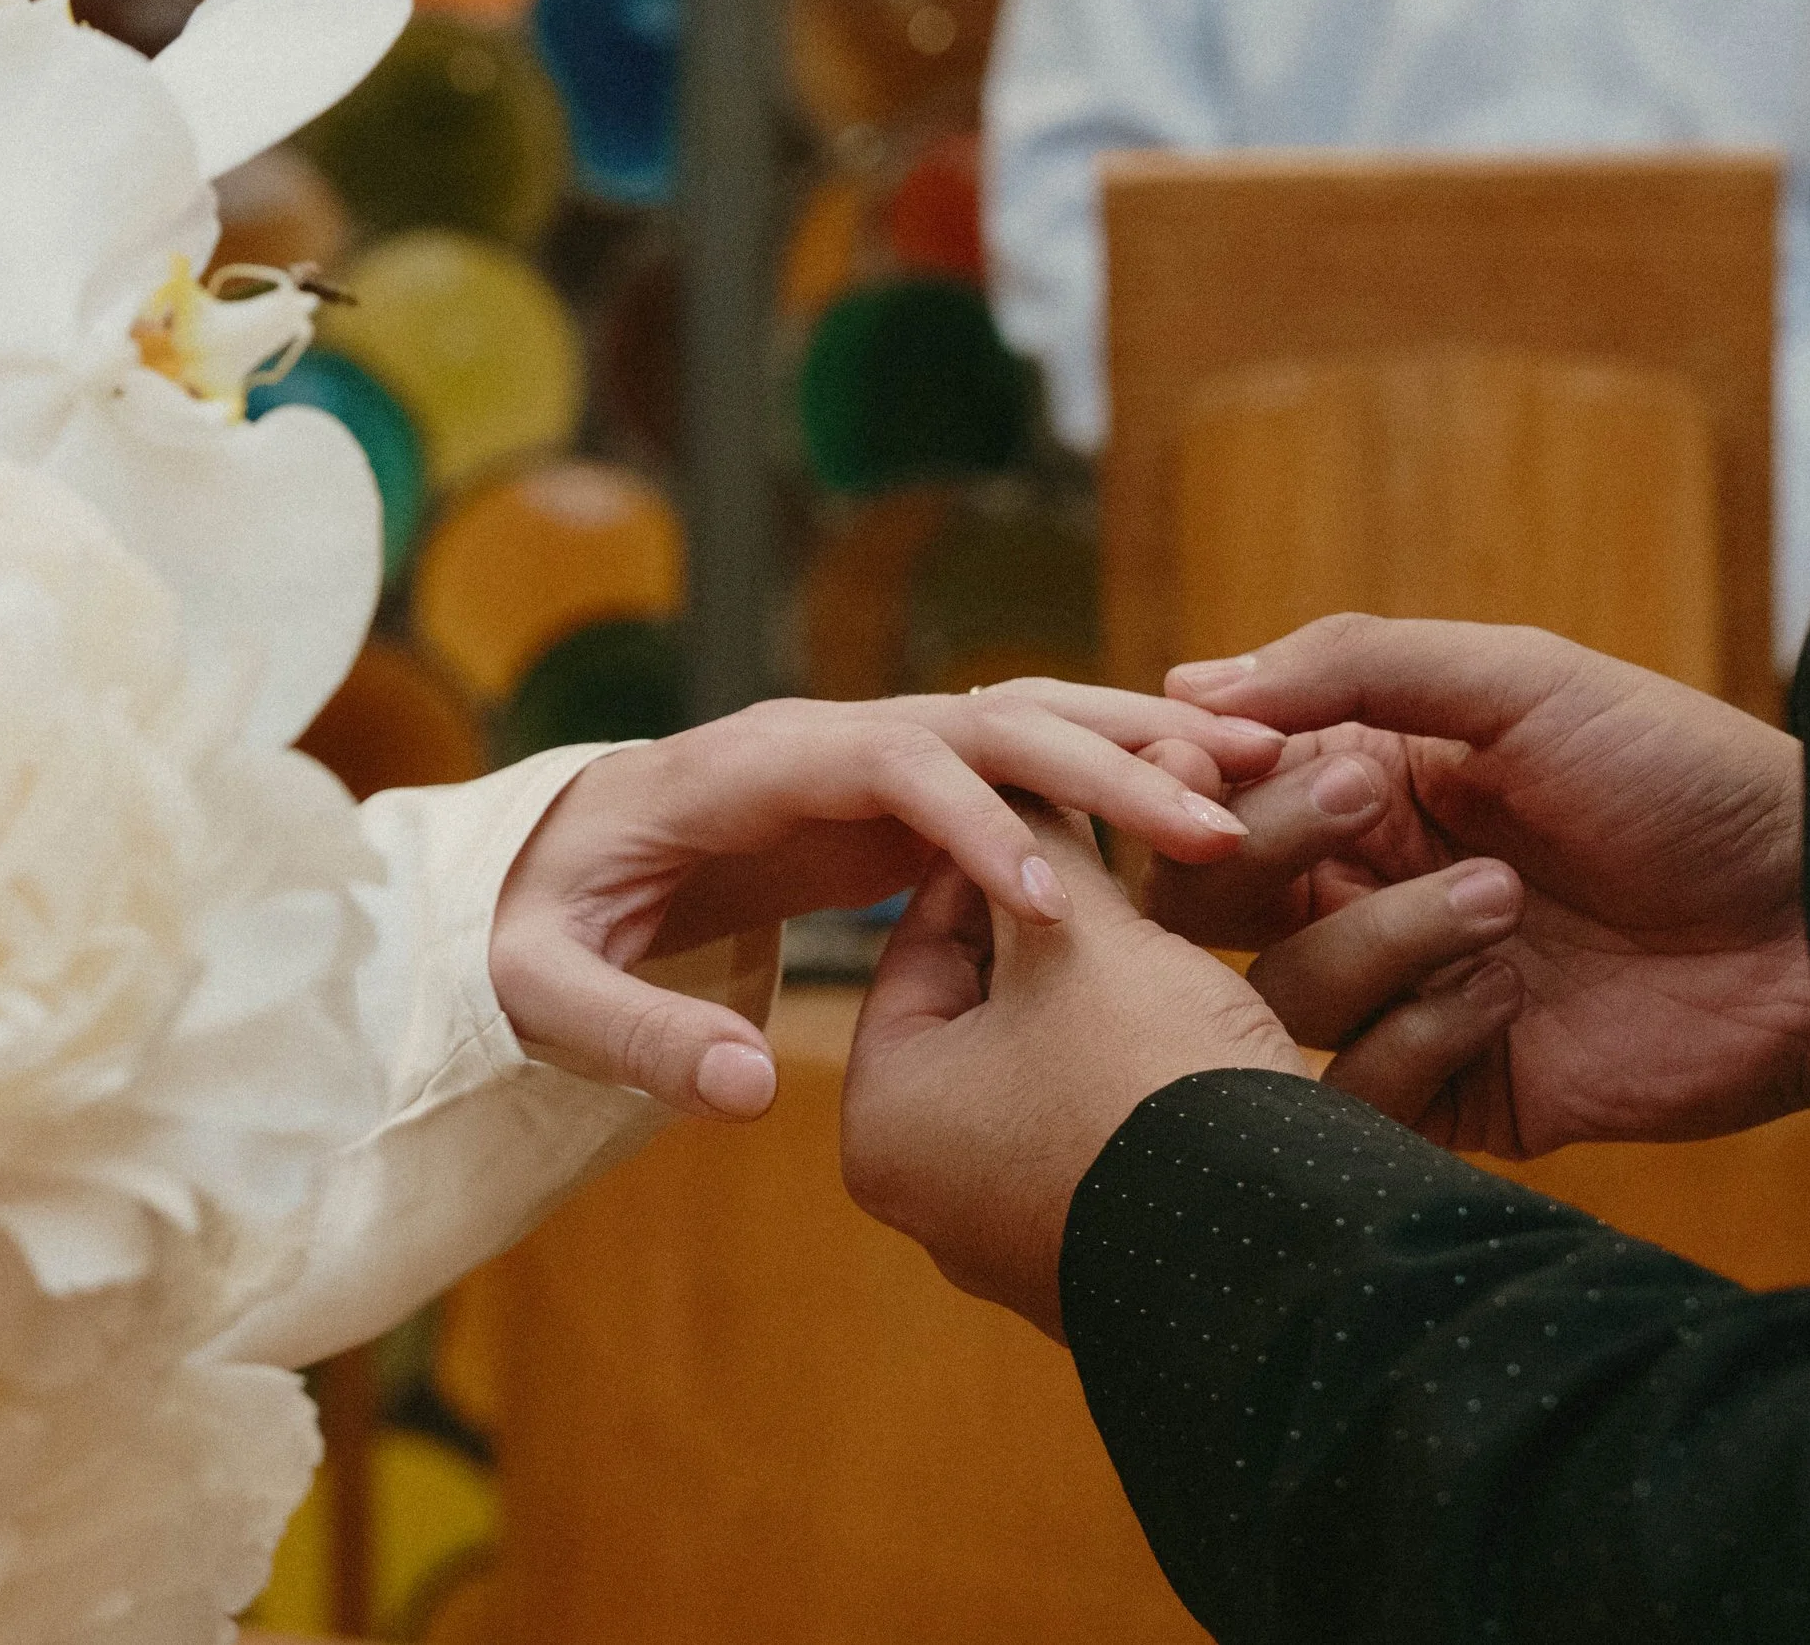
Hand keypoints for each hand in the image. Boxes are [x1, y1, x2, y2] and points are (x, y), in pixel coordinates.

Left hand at [489, 683, 1286, 1119]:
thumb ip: (635, 1033)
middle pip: (984, 718)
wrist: (557, 857)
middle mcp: (828, 735)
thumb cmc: (546, 922)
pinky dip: (1119, 768)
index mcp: (747, 767)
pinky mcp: (914, 785)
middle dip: (1100, 762)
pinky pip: (1032, 763)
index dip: (966, 823)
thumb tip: (749, 1092)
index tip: (1050, 903)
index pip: (880, 766)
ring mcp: (880, 751)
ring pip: (1028, 718)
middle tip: (1216, 818)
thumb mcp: (546, 987)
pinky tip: (1212, 795)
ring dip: (1139, 741)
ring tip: (1263, 768)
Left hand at [841, 809, 1519, 1342]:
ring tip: (1173, 909)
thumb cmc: (1148, 1079)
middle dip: (1060, 923)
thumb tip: (1025, 784)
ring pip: (1059, 1063)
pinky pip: (1112, 1126)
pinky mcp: (1105, 1255)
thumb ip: (1044, 851)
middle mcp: (933, 1193)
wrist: (1280, 1253)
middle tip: (1118, 841)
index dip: (994, 851)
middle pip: (989, 1006)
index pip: (921, 942)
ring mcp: (1018, 1234)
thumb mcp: (1089, 938)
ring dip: (1112, 986)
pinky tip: (1205, 1000)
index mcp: (886, 1118)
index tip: (1054, 794)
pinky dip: (1148, 1062)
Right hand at [1159, 615, 1809, 1155]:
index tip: (1222, 755)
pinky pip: (1358, 1092)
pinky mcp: (1458, 1095)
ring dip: (1382, 940)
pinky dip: (1416, 1038)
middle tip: (1366, 809)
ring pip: (1283, 995)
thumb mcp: (1523, 679)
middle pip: (1216, 899)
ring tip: (1505, 906)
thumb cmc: (1687, 775)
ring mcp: (1410, 999)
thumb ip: (1354, 665)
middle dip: (1270, 850)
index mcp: (1373, 786)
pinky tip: (1514, 998)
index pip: (1220, 792)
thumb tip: (1185, 687)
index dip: (1200, 780)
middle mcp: (1371, 892)